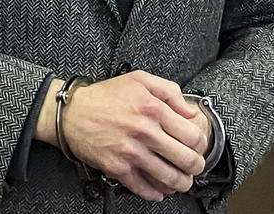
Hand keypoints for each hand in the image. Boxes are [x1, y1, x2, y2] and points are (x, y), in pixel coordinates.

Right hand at [36, 71, 207, 201]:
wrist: (72, 112)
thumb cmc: (105, 95)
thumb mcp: (140, 79)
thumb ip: (169, 91)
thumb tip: (189, 111)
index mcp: (153, 108)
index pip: (191, 135)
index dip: (201, 144)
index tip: (199, 147)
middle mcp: (145, 131)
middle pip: (185, 159)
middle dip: (196, 167)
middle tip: (195, 167)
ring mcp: (131, 152)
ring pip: (168, 177)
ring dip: (181, 183)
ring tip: (182, 182)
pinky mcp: (117, 168)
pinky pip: (143, 187)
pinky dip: (155, 193)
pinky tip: (159, 191)